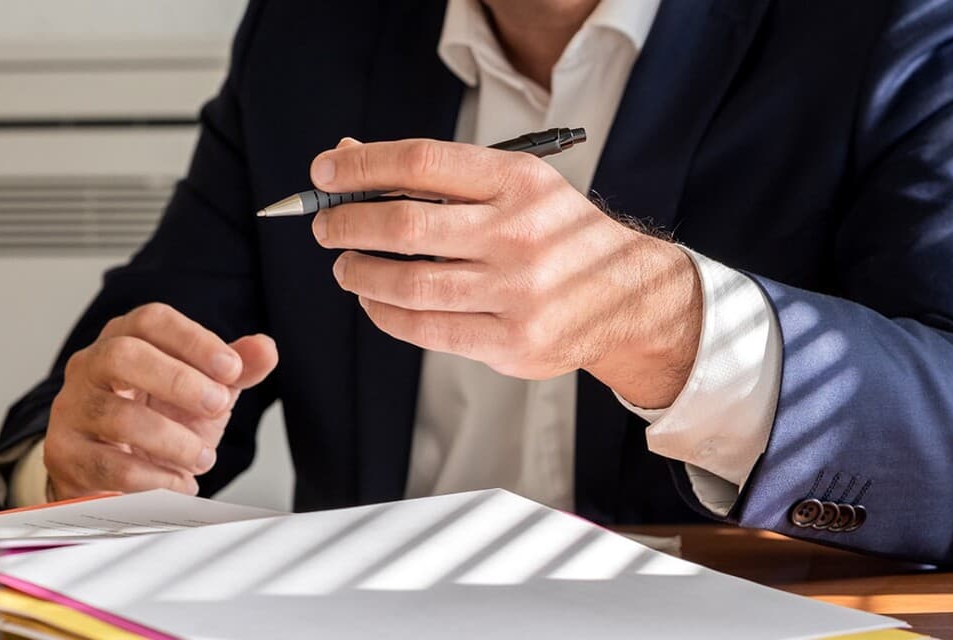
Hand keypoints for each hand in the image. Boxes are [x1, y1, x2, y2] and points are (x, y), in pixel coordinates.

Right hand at [45, 303, 276, 499]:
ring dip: (172, 440)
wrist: (109, 473)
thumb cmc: (155, 418)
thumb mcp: (202, 390)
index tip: (232, 368)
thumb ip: (236, 370)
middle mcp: (89, 367)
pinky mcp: (65, 454)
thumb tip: (265, 349)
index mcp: (124, 339)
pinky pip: (109, 466)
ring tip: (203, 457)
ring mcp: (72, 410)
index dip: (194, 340)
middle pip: (123, 356)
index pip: (151, 321)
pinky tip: (180, 484)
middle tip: (218, 406)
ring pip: (118, 417)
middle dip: (178, 381)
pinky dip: (154, 479)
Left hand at [309, 138, 700, 407]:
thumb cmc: (554, 233)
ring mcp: (517, 293)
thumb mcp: (513, 185)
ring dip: (360, 274)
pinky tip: (373, 300)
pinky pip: (427, 330)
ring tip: (346, 266)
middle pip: (406, 227)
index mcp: (519, 182)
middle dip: (349, 225)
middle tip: (326, 226)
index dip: (363, 167)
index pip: (422, 163)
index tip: (325, 171)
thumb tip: (348, 157)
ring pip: (409, 285)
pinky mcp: (512, 342)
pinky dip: (385, 314)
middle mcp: (519, 234)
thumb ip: (436, 173)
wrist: (627, 296)